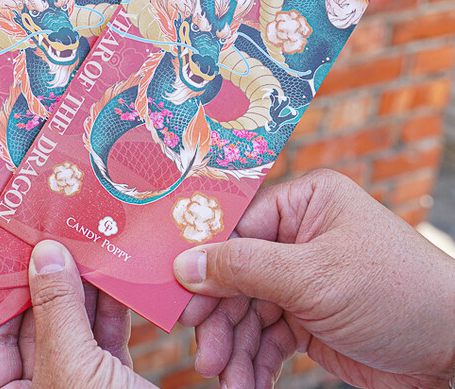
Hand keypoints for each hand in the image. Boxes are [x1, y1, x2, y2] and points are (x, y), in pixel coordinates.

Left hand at [0, 240, 154, 388]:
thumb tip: (45, 254)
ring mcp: (75, 388)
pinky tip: (117, 275)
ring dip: (83, 286)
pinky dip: (113, 309)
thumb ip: (57, 311)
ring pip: (72, 327)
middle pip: (33, 324)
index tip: (11, 243)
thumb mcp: (73, 370)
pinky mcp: (112, 384)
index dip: (1, 288)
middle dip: (46, 277)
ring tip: (88, 240)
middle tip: (54, 227)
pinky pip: (105, 340)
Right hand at [174, 169, 454, 388]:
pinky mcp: (307, 318)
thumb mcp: (314, 277)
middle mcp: (298, 236)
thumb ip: (244, 268)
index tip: (177, 296)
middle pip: (234, 274)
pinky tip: (247, 383)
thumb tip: (183, 264)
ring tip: (228, 380)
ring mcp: (301, 279)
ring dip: (234, 347)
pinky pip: (266, 337)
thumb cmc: (399, 295)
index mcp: (304, 204)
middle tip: (205, 354)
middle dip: (220, 319)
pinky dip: (254, 361)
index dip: (203, 263)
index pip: (235, 226)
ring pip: (246, 311)